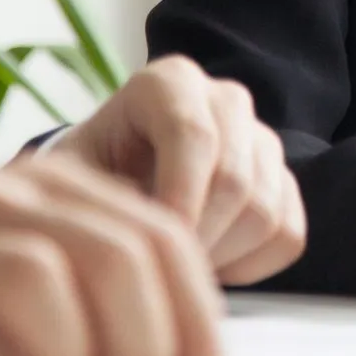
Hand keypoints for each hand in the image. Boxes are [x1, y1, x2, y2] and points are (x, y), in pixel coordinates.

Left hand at [50, 55, 304, 283]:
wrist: (110, 179)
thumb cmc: (84, 178)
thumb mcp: (67, 177)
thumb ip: (92, 197)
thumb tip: (133, 238)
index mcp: (168, 83)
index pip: (193, 136)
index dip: (176, 200)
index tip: (147, 250)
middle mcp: (224, 99)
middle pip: (235, 179)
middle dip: (195, 239)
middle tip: (154, 272)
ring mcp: (261, 138)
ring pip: (266, 210)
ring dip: (219, 255)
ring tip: (172, 266)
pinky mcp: (283, 178)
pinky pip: (288, 233)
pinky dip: (250, 266)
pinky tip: (205, 264)